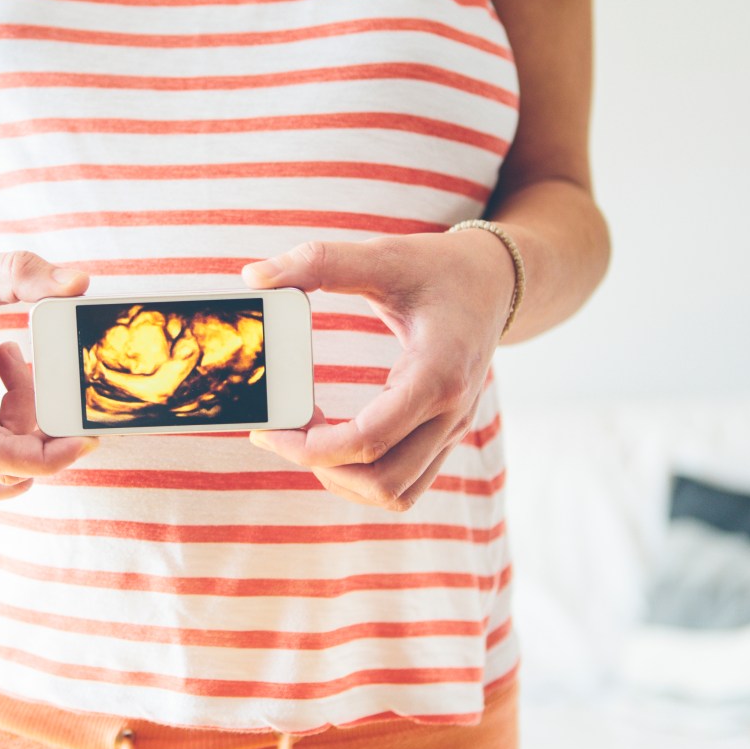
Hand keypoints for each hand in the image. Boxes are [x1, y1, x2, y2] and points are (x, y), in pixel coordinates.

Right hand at [0, 247, 100, 504]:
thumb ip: (18, 274)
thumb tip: (79, 281)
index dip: (44, 458)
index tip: (85, 438)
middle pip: (1, 463)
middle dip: (38, 426)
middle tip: (41, 367)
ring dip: (24, 427)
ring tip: (16, 366)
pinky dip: (12, 432)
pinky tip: (10, 379)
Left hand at [239, 229, 515, 511]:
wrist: (495, 282)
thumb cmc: (439, 268)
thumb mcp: (382, 255)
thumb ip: (319, 262)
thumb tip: (254, 276)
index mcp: (437, 373)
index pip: (369, 439)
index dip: (311, 447)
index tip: (270, 428)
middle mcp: (451, 413)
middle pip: (382, 482)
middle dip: (322, 467)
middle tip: (284, 430)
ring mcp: (452, 430)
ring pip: (395, 493)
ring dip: (343, 479)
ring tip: (308, 436)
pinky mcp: (445, 436)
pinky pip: (404, 483)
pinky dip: (363, 476)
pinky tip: (335, 438)